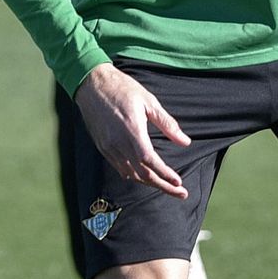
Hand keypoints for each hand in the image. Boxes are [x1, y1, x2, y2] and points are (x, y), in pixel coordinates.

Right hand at [75, 64, 190, 197]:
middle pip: (142, 174)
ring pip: (131, 174)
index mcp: (132, 130)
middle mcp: (118, 143)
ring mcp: (108, 147)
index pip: (149, 160)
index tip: (179, 183)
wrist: (92, 85)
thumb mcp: (149, 102)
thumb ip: (167, 124)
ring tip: (167, 186)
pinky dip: (135, 176)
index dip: (165, 174)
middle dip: (163, 186)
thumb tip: (185, 142)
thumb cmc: (123, 89)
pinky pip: (120, 168)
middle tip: (181, 193)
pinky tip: (146, 177)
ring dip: (150, 183)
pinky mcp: (103, 147)